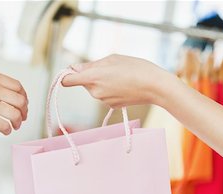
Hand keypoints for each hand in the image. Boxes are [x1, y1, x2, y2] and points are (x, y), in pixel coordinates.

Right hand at [0, 70, 27, 134]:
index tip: (23, 104)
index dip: (24, 97)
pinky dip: (8, 130)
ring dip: (18, 122)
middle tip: (22, 117)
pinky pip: (5, 126)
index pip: (18, 86)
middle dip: (24, 111)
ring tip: (14, 126)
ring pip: (15, 114)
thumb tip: (8, 94)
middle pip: (20, 100)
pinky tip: (5, 131)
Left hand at [62, 54, 180, 108]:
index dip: (67, 75)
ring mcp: (103, 100)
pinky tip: (124, 85)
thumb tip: (75, 69)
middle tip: (109, 68)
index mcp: (92, 77)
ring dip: (101, 82)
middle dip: (90, 75)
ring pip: (94, 89)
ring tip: (120, 75)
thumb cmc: (136, 68)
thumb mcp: (112, 58)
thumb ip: (91, 64)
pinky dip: (110, 89)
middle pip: (83, 83)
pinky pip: (104, 95)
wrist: (155, 87)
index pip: (67, 81)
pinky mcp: (111, 106)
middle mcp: (95, 92)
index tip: (72, 71)